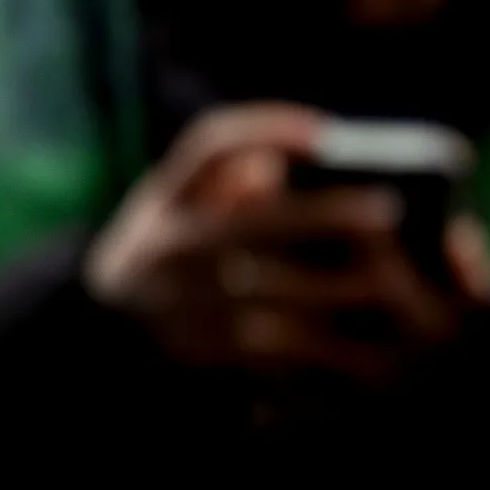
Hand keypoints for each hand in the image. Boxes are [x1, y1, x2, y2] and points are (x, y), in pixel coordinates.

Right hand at [85, 104, 489, 390]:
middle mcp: (169, 250)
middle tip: (390, 209)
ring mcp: (185, 306)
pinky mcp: (204, 358)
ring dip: (337, 291)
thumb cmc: (160, 258)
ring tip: (399, 280)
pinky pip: (270, 352)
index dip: (266, 131)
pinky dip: (320, 346)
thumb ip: (221, 180)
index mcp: (168, 202)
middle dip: (325, 215)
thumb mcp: (170, 209)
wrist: (90, 340)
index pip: (210, 149)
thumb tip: (275, 169)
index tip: (325, 131)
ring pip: (269, 292)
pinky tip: (366, 339)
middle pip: (257, 224)